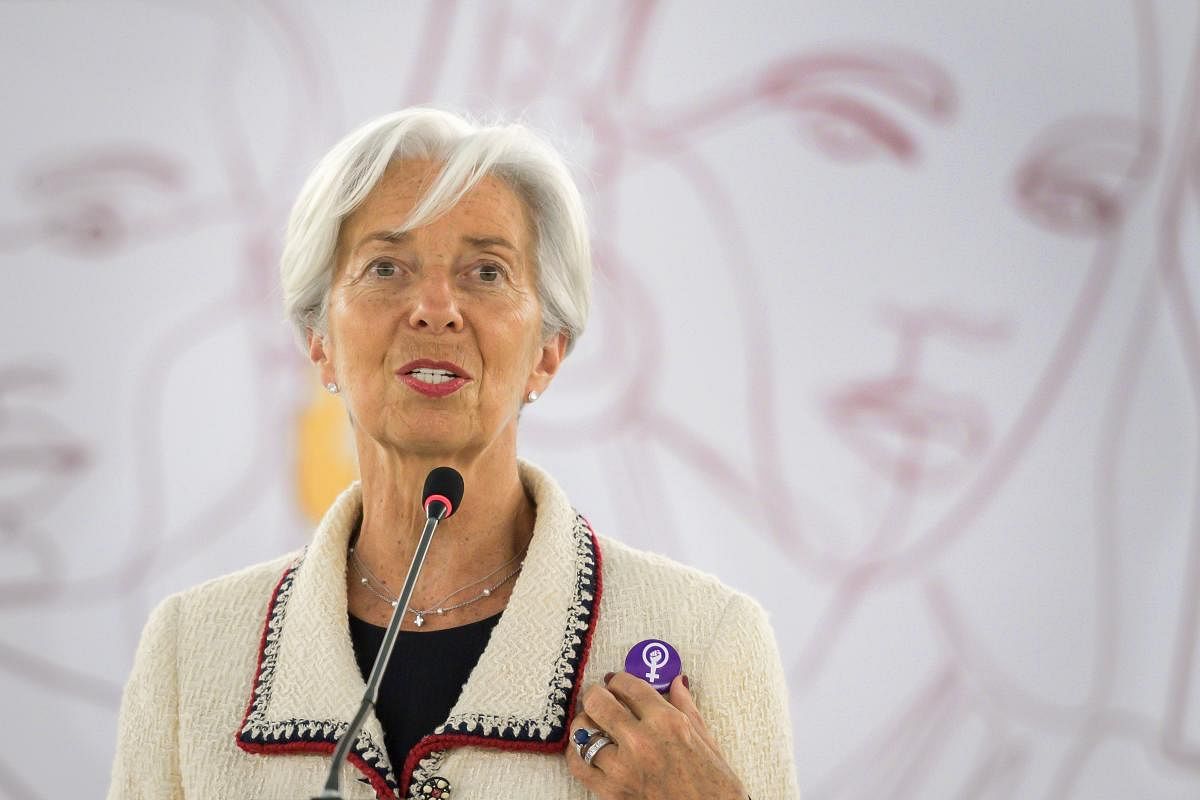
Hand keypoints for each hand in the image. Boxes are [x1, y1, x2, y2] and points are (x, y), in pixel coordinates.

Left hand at [566, 672, 746, 799]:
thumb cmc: (715, 787)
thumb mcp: (706, 740)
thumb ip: (686, 707)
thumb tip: (678, 683)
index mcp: (667, 722)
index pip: (627, 685)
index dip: (618, 680)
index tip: (617, 683)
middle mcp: (641, 741)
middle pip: (597, 701)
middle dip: (596, 695)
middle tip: (600, 697)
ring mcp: (622, 768)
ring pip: (582, 731)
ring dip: (585, 723)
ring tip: (592, 723)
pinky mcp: (611, 793)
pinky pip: (578, 765)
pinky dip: (577, 754)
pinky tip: (587, 750)